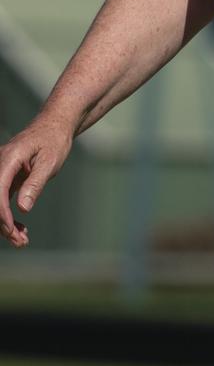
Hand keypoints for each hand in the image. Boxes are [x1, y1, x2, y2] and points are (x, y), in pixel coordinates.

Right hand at [0, 118, 73, 247]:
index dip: (2, 214)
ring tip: (21, 240)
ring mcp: (1, 170)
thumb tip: (22, 208)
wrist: (56, 124)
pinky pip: (2, 198)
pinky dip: (9, 214)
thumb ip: (35, 184)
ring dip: (5, 222)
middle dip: (3, 223)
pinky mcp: (6, 177)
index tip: (11, 230)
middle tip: (20, 241)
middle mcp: (0, 164)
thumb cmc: (54, 139)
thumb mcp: (49, 161)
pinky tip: (20, 227)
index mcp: (8, 158)